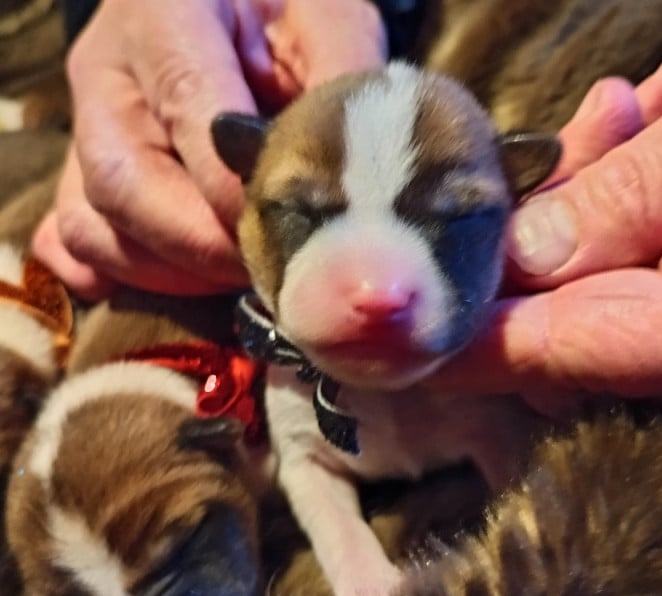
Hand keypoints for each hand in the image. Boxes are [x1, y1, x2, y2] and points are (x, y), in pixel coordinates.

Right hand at [32, 0, 386, 298]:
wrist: (240, 20)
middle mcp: (107, 76)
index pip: (188, 107)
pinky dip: (130, 278)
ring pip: (95, 228)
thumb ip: (343, 84)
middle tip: (274, 270)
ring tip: (245, 271)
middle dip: (206, 247)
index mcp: (163, 13)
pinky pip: (79, 247)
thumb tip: (358, 189)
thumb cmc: (285, 16)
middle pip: (124, 184)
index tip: (290, 230)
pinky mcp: (83, 179)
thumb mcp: (327, 20)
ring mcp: (86, 132)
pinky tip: (186, 279)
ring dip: (178, 273)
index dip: (237, 187)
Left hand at [434, 6, 661, 419]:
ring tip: (631, 107)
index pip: (549, 350)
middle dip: (526, 231)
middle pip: (563, 323)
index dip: (450, 331)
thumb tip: (520, 258)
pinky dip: (630, 216)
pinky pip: (646, 283)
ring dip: (586, 202)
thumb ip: (642, 192)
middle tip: (577, 127)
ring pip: (598, 296)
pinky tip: (658, 133)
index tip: (374, 307)